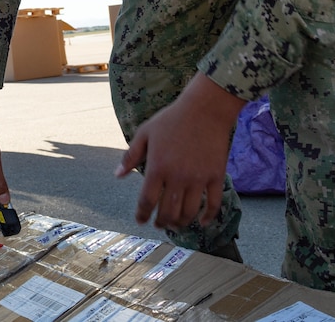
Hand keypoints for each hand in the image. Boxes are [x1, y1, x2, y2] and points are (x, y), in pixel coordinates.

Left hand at [115, 73, 244, 230]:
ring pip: (189, 212)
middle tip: (159, 224)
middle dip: (162, 222)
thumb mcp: (145, 133)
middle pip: (168, 212)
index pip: (147, 201)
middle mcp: (177, 177)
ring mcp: (198, 178)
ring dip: (181, 223)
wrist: (205, 109)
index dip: (142, 215)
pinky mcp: (216, 176)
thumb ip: (131, 156)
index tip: (141, 220)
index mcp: (157, 167)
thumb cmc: (171, 119)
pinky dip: (208, 217)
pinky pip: (214, 203)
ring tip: (176, 225)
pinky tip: (202, 222)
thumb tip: (118, 175)